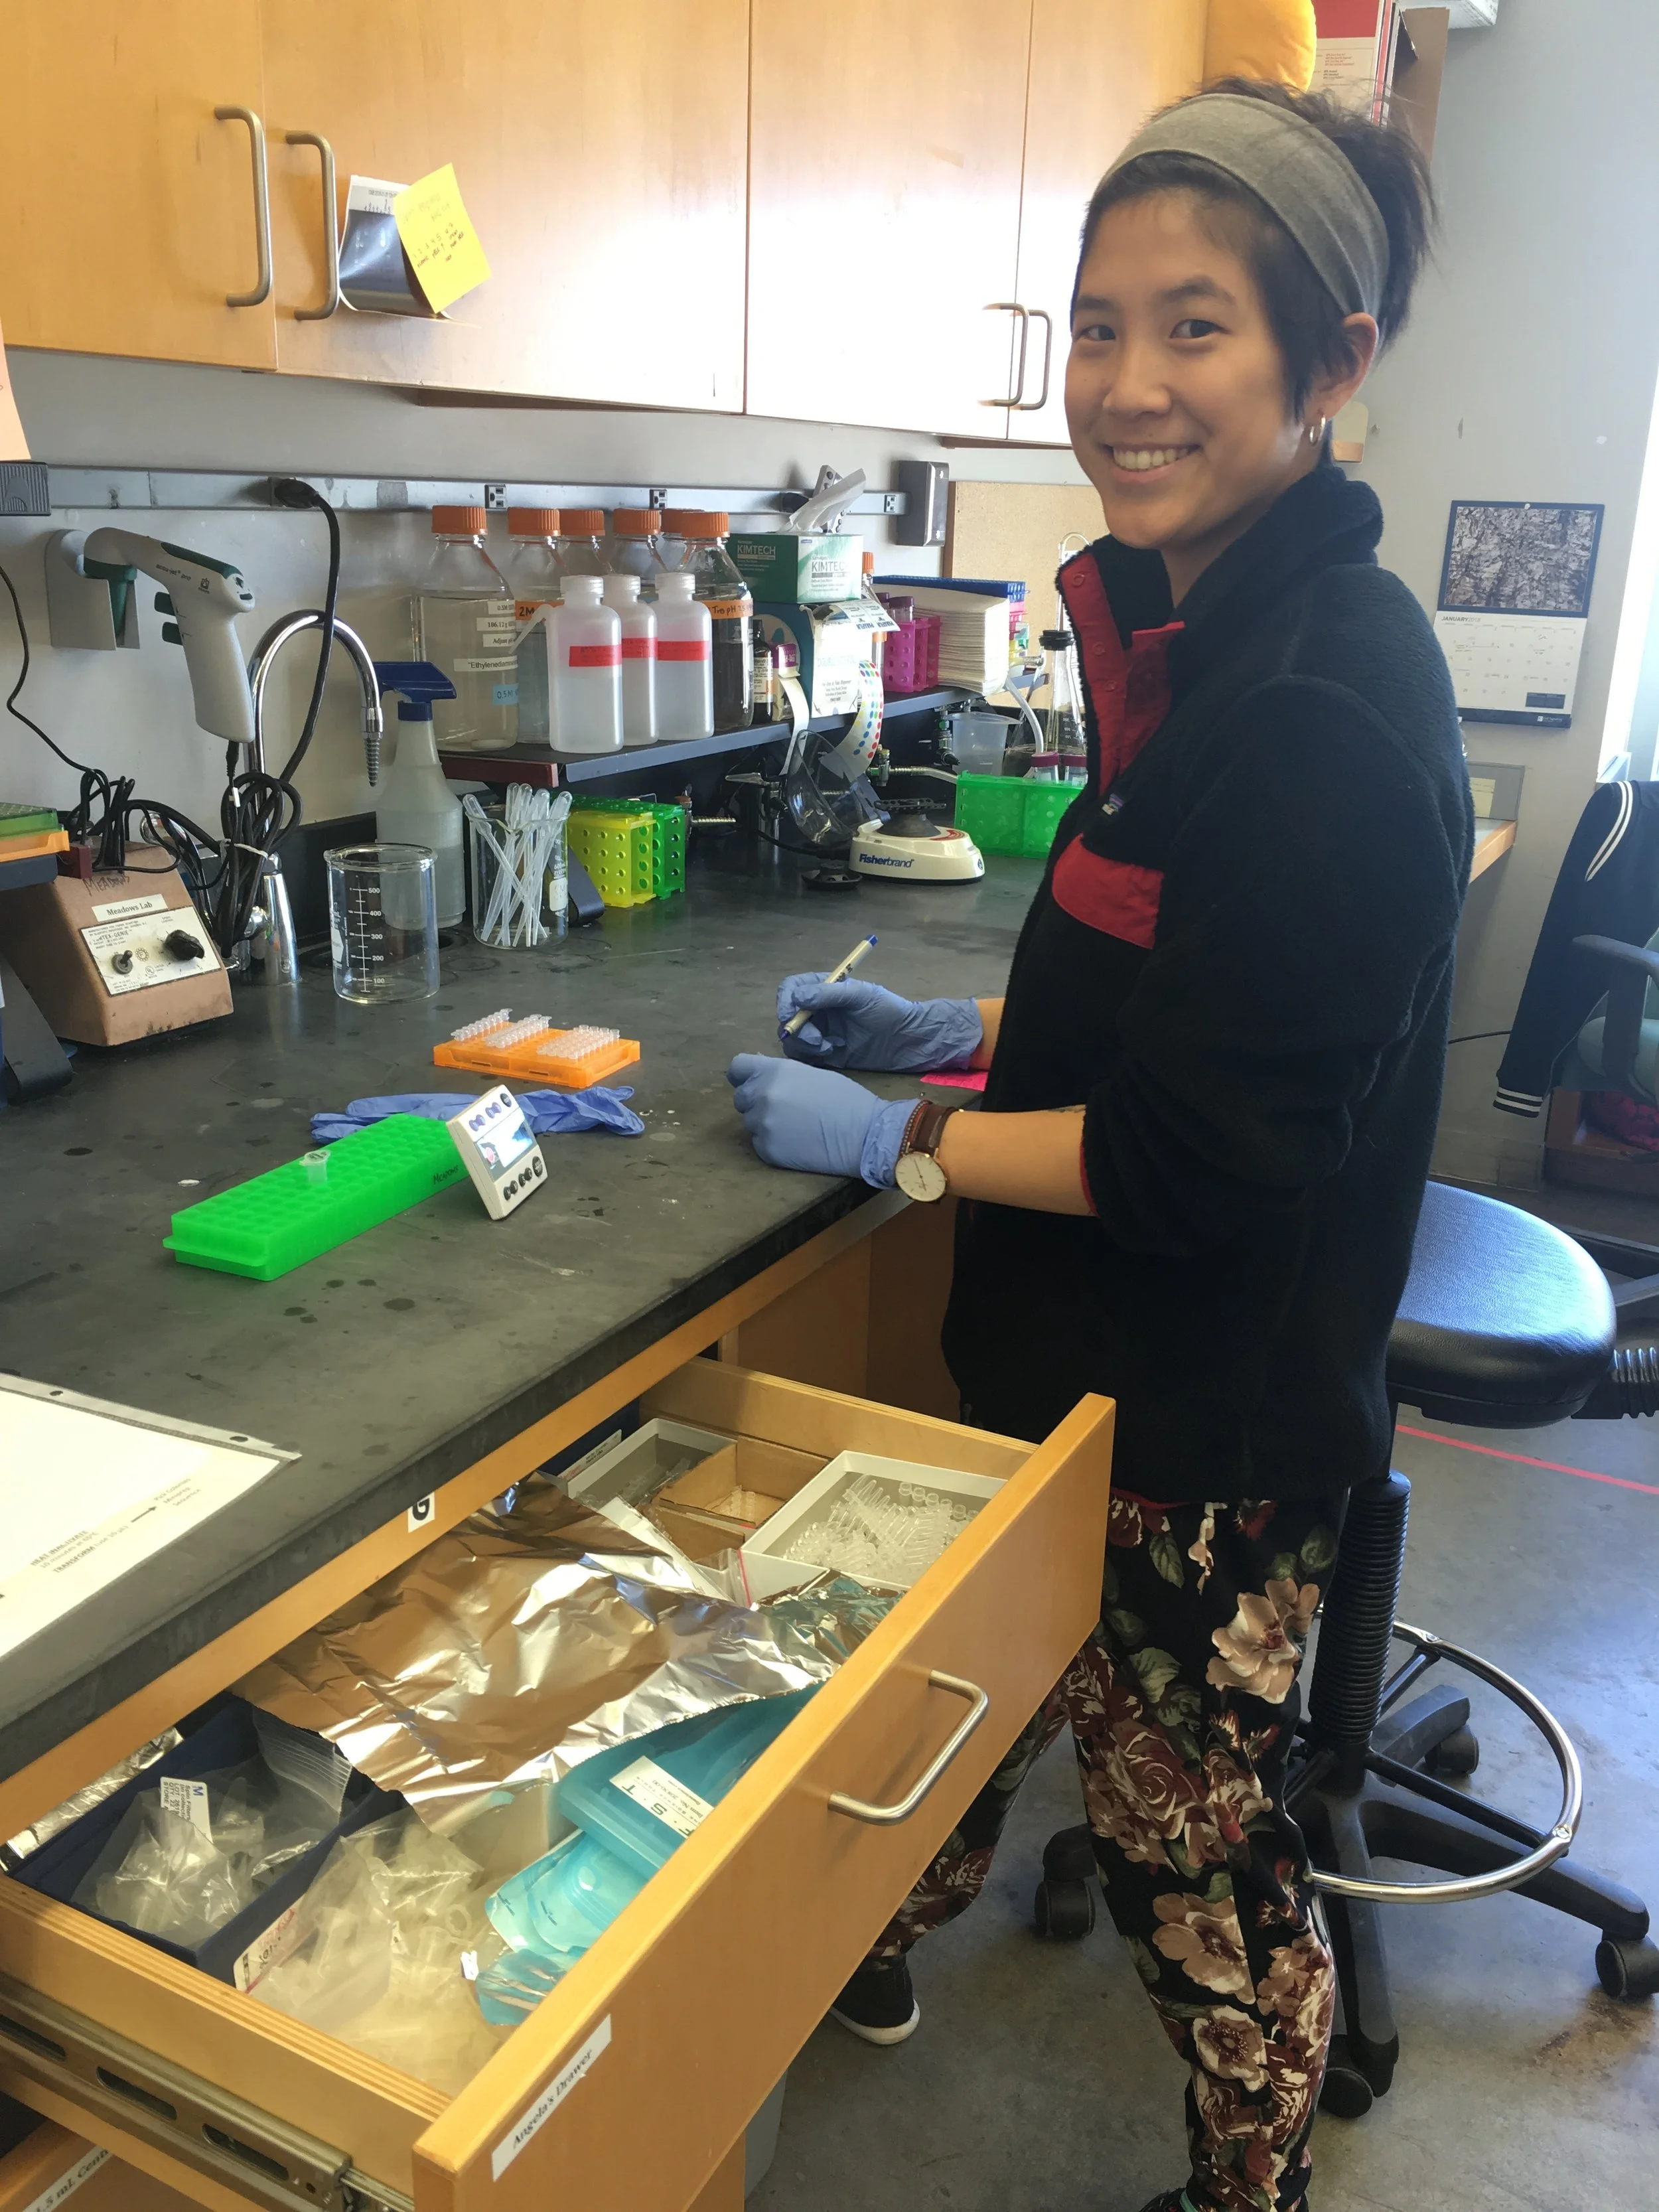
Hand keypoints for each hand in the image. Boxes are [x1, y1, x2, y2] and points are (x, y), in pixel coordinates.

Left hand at [728, 1055, 916, 1185]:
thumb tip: (762, 1075)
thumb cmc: (845, 1099)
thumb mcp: (810, 1074)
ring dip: (765, 1124)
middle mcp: (761, 1095)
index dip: (743, 1076)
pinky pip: (759, 1144)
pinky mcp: (766, 1150)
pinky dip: (773, 1144)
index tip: (751, 1083)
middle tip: (784, 1109)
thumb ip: (781, 1075)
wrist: (863, 1134)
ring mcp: (761, 1124)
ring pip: (750, 1123)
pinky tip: (797, 1143)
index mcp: (773, 1071)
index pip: (737, 1068)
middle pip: (740, 1098)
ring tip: (795, 1127)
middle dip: (755, 1102)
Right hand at [775, 975, 982, 1072]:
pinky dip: (813, 1056)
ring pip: (793, 1039)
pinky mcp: (824, 1053)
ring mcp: (819, 1031)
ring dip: (806, 1044)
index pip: (790, 990)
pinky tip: (835, 1053)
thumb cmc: (888, 1010)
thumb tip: (797, 997)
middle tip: (817, 1041)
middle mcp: (817, 1009)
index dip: (785, 1002)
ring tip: (830, 1047)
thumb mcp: (861, 995)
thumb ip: (829, 993)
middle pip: (787, 1017)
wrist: (906, 1041)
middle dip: (797, 1030)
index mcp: (823, 988)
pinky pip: (804, 1056)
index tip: (791, 1017)